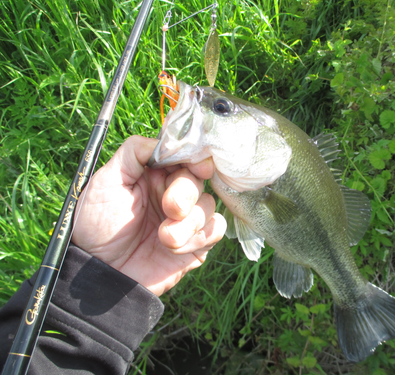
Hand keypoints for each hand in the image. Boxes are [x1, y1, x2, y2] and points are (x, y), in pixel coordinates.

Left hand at [72, 135, 226, 295]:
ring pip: (209, 205)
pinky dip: (198, 238)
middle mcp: (174, 192)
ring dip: (188, 223)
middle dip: (186, 193)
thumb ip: (133, 153)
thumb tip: (163, 140)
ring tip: (164, 239)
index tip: (197, 166)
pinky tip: (174, 249)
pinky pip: (216, 229)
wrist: (102, 273)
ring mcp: (187, 218)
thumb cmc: (98, 227)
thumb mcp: (106, 182)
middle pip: (199, 178)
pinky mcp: (197, 242)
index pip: (184, 155)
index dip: (195, 158)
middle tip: (170, 208)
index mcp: (155, 174)